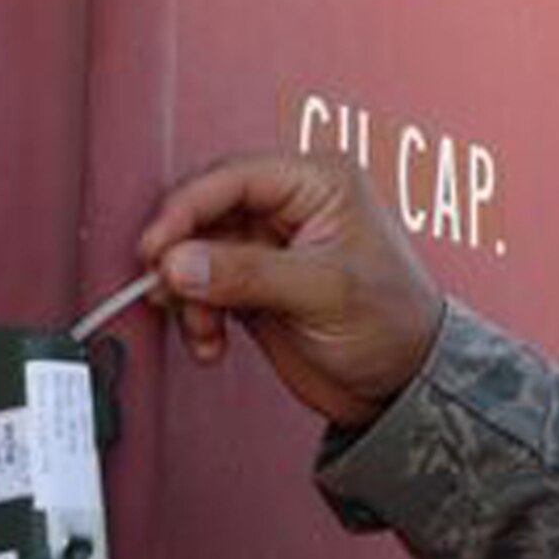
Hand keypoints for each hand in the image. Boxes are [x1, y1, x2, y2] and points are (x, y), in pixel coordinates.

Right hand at [140, 152, 444, 427]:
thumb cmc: (394, 322)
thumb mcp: (325, 292)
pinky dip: (196, 315)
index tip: (157, 247)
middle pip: (207, 212)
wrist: (401, 382)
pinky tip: (211, 341)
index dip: (188, 207)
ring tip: (203, 328)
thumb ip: (249, 273)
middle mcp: (292, 206)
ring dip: (187, 294)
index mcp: (321, 183)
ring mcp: (270, 246)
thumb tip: (182, 262)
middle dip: (182, 255)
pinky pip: (202, 288)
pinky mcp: (253, 284)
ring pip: (196, 253)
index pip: (236, 176)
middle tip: (167, 290)